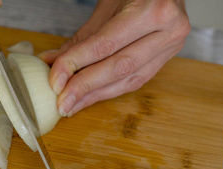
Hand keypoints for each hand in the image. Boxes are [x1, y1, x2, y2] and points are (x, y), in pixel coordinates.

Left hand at [39, 0, 189, 116]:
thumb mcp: (107, 6)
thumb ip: (82, 37)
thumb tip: (52, 62)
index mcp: (152, 11)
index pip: (105, 45)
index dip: (76, 64)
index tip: (55, 81)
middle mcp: (168, 31)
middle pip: (118, 68)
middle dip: (85, 87)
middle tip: (62, 102)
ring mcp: (171, 46)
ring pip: (128, 80)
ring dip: (96, 95)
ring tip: (72, 105)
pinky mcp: (167, 58)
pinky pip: (136, 80)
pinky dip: (110, 90)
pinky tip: (90, 97)